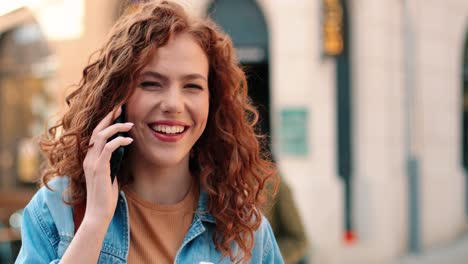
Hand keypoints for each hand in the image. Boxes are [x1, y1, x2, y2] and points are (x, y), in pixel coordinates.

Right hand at [82, 106, 133, 224]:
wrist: (98, 213)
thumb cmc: (106, 196)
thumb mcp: (110, 174)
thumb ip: (112, 162)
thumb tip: (122, 150)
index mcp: (89, 158)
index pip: (95, 134)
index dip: (105, 121)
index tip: (116, 111)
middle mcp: (88, 158)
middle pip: (97, 130)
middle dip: (109, 117)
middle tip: (121, 107)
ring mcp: (92, 163)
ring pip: (102, 136)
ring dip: (117, 127)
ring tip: (130, 124)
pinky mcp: (99, 169)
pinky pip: (108, 148)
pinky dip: (119, 141)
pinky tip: (129, 140)